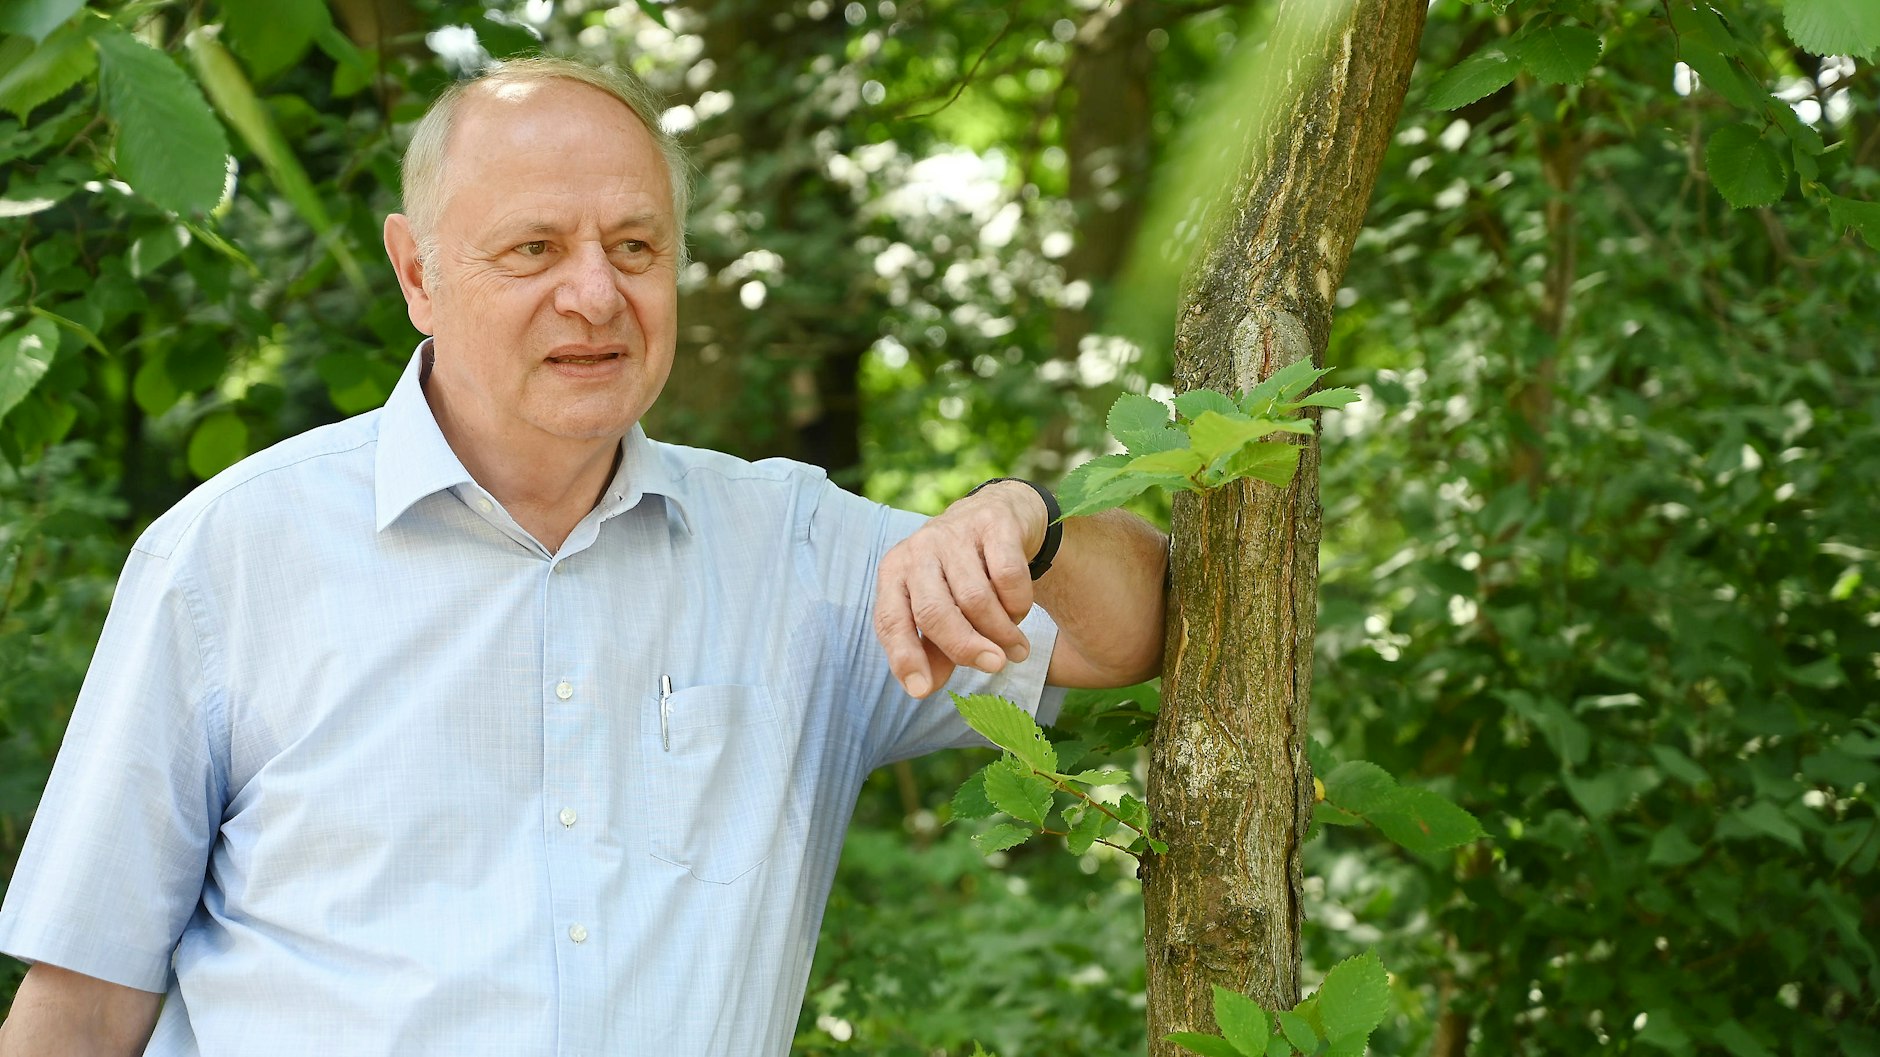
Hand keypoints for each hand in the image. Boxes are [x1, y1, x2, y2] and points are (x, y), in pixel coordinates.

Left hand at [873, 481, 1048, 697]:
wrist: (998, 515)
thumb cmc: (961, 575)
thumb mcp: (941, 610)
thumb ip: (932, 650)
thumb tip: (924, 688)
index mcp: (895, 574)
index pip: (890, 620)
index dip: (904, 657)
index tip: (922, 690)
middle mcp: (919, 550)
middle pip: (934, 612)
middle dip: (965, 647)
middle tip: (994, 666)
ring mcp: (954, 533)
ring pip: (975, 598)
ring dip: (1001, 631)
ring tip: (1015, 648)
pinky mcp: (992, 523)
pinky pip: (1007, 575)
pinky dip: (1018, 602)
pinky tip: (1020, 610)